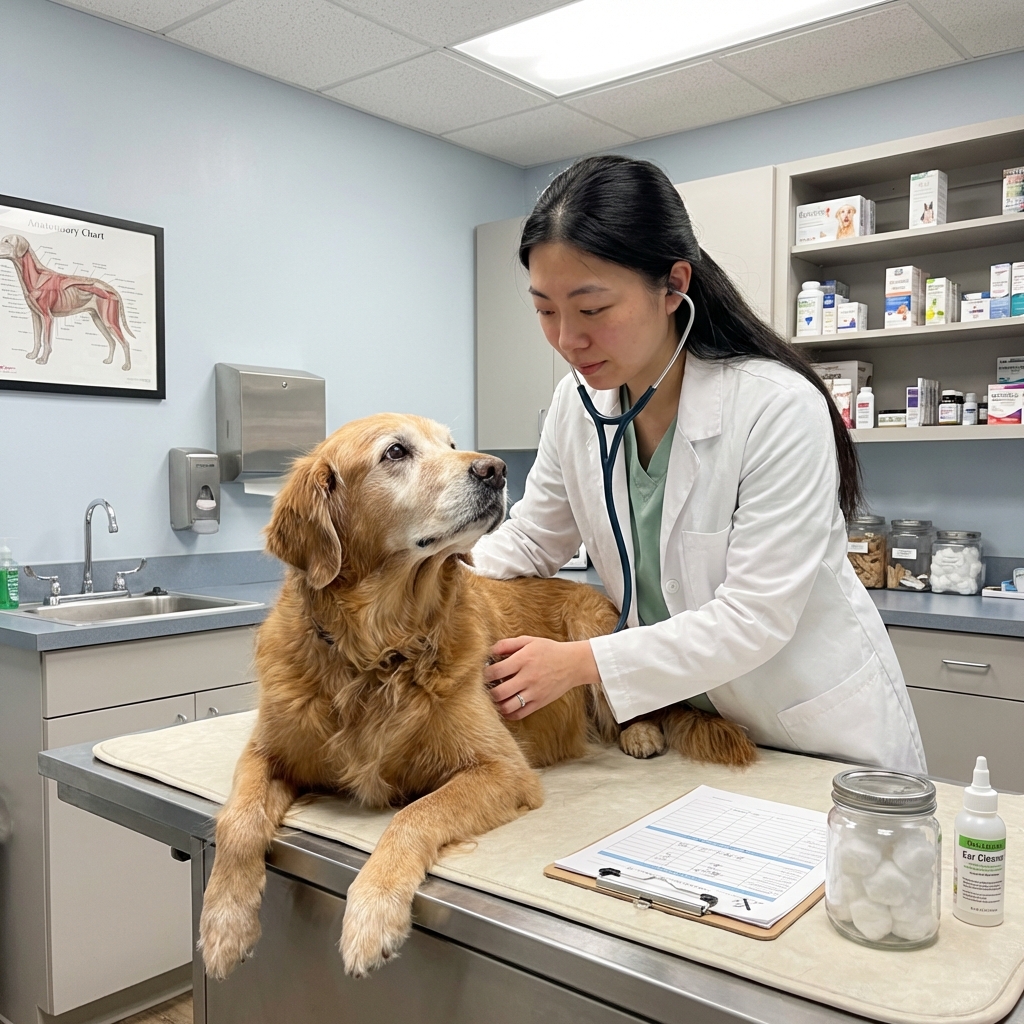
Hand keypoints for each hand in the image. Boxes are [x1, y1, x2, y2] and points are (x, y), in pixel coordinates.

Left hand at [483, 636, 600, 719]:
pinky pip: (519, 714)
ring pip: (507, 706)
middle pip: (499, 692)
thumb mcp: (529, 641)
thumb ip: (507, 644)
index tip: (484, 673)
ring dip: (497, 704)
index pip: (496, 671)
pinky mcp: (540, 702)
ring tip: (495, 697)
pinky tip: (505, 706)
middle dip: (488, 691)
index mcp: (524, 660)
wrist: (573, 664)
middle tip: (486, 688)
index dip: (485, 674)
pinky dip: (508, 713)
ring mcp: (534, 692)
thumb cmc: (549, 650)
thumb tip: (488, 651)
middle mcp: (528, 677)